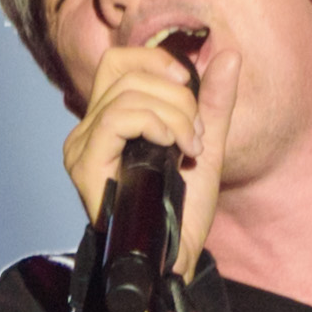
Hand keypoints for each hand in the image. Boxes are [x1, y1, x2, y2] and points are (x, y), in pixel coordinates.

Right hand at [55, 27, 214, 229]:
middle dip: (175, 96)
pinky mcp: (85, 164)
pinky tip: (173, 148)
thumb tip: (229, 54)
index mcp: (109, 120)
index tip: (187, 83)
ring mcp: (83, 147)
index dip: (155, 61)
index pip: (119, 61)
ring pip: (126, 95)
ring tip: (190, 148)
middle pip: (126, 72)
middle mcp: (88, 130)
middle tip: (196, 135)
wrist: (173, 256)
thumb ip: (215, 102)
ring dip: (173, 115)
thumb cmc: (183, 209)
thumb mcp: (207, 145)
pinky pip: (117, 119)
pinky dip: (154, 124)